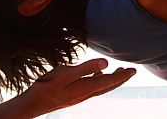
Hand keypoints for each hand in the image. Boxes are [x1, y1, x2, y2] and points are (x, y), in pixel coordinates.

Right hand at [19, 58, 135, 116]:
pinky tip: (96, 74)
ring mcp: (80, 96)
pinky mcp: (74, 96)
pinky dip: (100, 80)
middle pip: (108, 86)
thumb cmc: (47, 86)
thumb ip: (87, 67)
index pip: (110, 80)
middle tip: (131, 71)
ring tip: (118, 71)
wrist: (33, 104)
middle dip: (121, 78)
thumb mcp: (67, 73)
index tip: (133, 70)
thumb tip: (106, 63)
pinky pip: (92, 88)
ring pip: (101, 87)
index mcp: (86, 87)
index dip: (122, 75)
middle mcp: (86, 93)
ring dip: (112, 79)